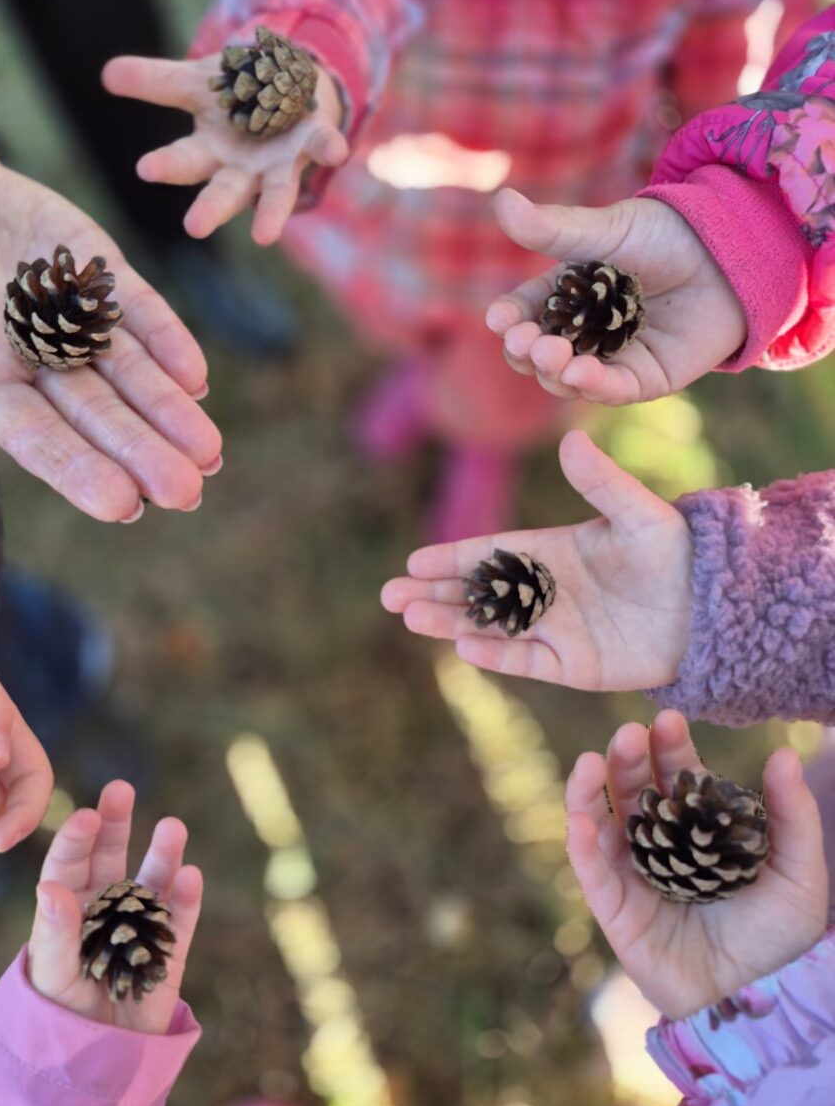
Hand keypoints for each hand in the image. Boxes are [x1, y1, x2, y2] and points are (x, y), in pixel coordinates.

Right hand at [0, 80, 220, 513]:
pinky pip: (140, 314)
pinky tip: (196, 378)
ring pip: (131, 377)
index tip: (121, 504)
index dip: (79, 471)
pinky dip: (169, 342)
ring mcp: (76, 324)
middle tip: (186, 493)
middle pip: (99, 418)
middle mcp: (41, 369)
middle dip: (143, 455)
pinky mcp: (101, 277)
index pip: (40, 440)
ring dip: (170, 412)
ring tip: (209, 453)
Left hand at [27, 781, 202, 1032]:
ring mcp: (139, 924)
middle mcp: (104, 905)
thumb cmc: (59, 1011)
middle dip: (116, 824)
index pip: (69, 863)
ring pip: (152, 881)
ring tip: (173, 826)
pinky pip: (179, 920)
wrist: (95, 1056)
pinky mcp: (168, 950)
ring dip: (162, 853)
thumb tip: (50, 886)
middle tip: (121, 789)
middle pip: (110, 856)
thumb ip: (55, 932)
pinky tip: (190, 874)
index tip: (87, 816)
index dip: (78, 838)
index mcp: (67, 904)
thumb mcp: (50, 972)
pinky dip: (185, 898)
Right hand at [102, 53, 347, 245]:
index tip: (144, 168)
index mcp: (209, 153)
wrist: (289, 88)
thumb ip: (154, 82)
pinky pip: (323, 147)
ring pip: (273, 193)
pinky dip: (329, 149)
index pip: (182, 161)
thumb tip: (105, 72)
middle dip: (210, 210)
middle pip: (224, 193)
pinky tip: (337, 154)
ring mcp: (279, 164)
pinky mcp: (313, 144)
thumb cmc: (236, 95)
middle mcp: (242, 170)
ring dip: (270, 214)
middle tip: (193, 228)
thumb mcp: (194, 84)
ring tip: (263, 237)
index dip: (166, 166)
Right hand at [381, 430, 691, 690]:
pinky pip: (526, 659)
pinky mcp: (574, 666)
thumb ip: (600, 482)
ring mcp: (556, 630)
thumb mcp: (638, 512)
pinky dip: (496, 653)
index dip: (452, 559)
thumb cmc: (678, 554)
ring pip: (490, 626)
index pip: (490, 554)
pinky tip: (464, 645)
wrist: (714, 609)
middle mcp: (546, 592)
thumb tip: (569, 439)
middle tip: (390, 597)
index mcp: (552, 551)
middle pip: (477, 593)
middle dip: (433, 594)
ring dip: (450, 622)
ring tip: (411, 618)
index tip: (414, 562)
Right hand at [486, 188, 746, 404]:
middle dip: (525, 350)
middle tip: (522, 340)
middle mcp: (587, 331)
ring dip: (551, 370)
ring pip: (566, 378)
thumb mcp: (608, 229)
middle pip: (539, 353)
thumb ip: (556, 229)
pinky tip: (576, 372)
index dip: (510, 319)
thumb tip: (501, 201)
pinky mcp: (645, 379)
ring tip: (549, 352)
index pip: (528, 312)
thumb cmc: (671, 234)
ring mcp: (613, 358)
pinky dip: (590, 384)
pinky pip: (610, 389)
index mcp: (571, 294)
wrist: (734, 253)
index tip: (499, 319)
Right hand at [567, 710, 827, 1018]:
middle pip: (634, 791)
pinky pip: (591, 874)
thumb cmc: (781, 940)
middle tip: (629, 733)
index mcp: (699, 831)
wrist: (759, 1000)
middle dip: (627, 758)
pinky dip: (582, 846)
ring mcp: (633, 876)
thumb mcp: (797, 874)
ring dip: (590, 790)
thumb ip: (791, 816)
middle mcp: (661, 846)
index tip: (668, 719)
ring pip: (601, 823)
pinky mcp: (614, 911)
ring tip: (592, 761)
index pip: (677, 779)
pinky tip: (581, 821)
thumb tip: (784, 753)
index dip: (670, 748)